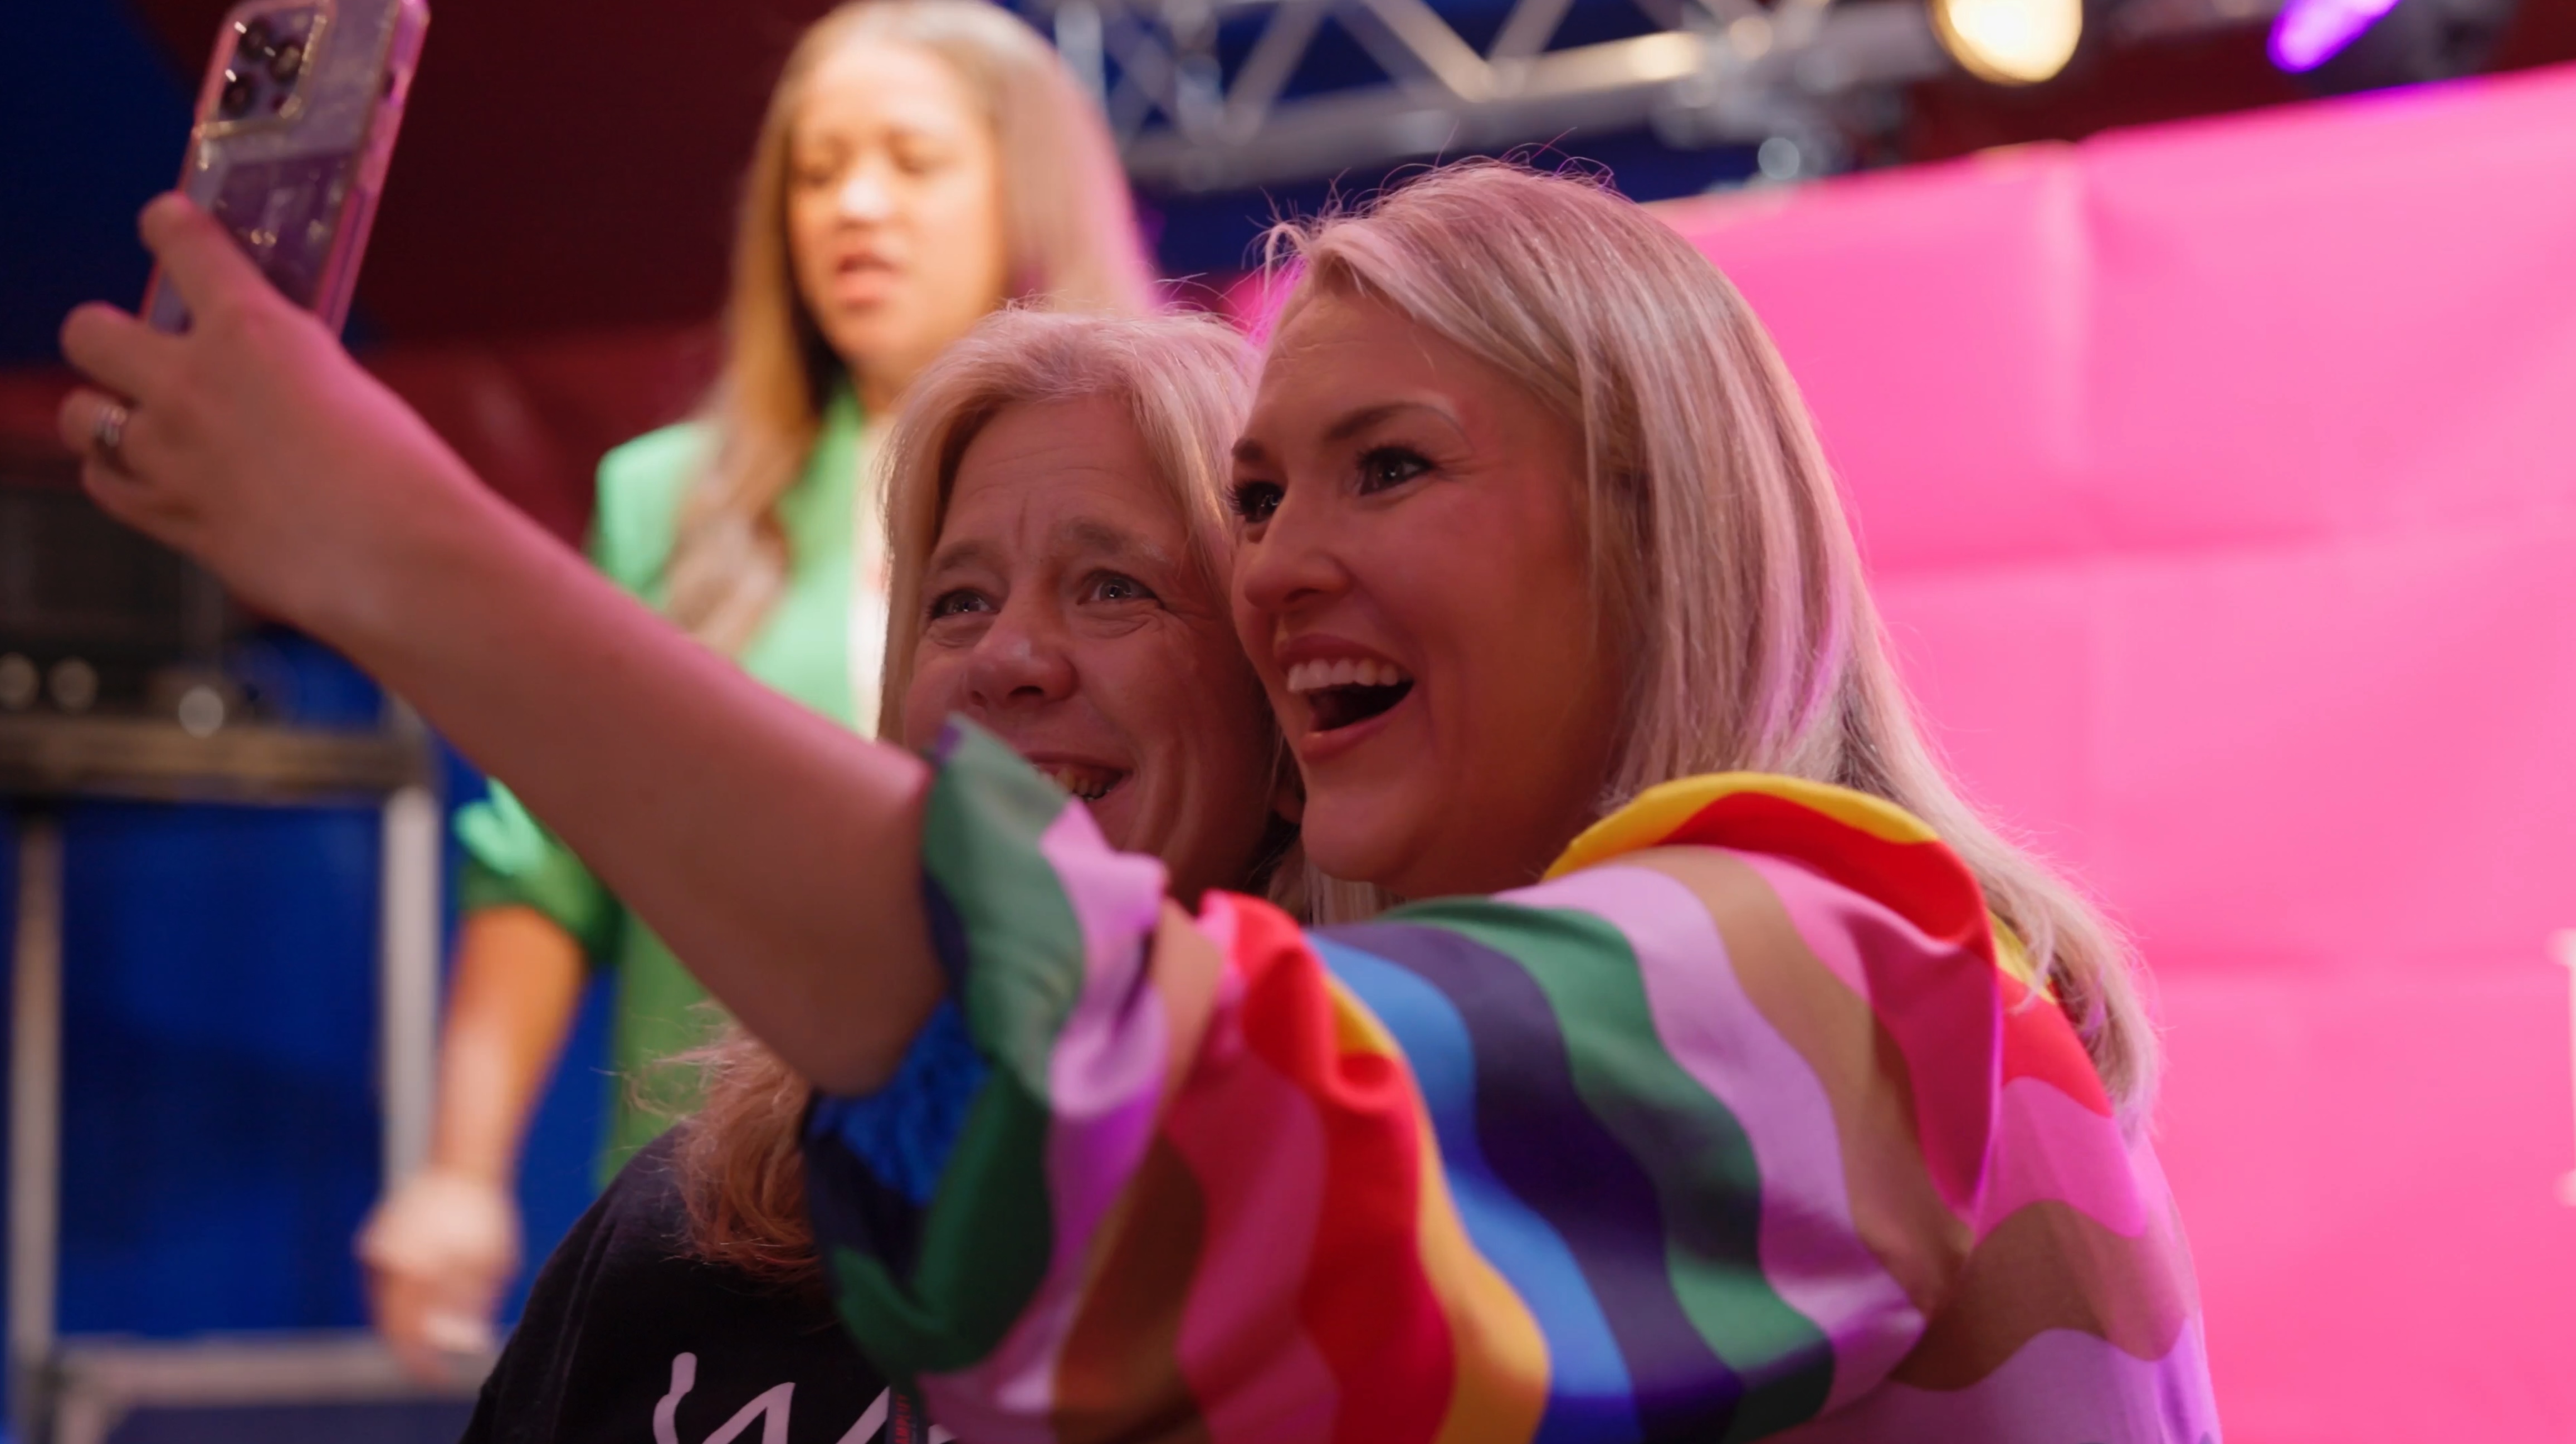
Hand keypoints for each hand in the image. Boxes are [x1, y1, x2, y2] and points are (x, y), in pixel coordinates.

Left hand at [55, 194, 488, 644]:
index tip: (167, 222)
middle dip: (109, 335)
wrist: (399, 558)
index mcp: (252, 329)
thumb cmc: (402, 476)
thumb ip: (285, 370)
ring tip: (137, 421)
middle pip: (89, 331)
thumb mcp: (348, 387)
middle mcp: (192, 382)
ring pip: (79, 415)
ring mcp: (170, 453)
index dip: (169, 225)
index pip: (180, 241)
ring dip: (104, 411)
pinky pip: (104, 485)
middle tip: (141, 350)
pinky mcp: (169, 516)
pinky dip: (118, 475)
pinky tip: (147, 474)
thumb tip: (254, 374)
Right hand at [356, 1168, 519, 1383]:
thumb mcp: (493, 1264)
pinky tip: (422, 1291)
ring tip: (431, 1325)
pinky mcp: (376, 1237)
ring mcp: (378, 1250)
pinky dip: (399, 1292)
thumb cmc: (484, 1215)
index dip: (422, 1364)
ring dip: (404, 1318)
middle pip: (391, 1324)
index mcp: (417, 1276)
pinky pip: (382, 1277)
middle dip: (412, 1344)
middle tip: (433, 1357)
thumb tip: (468, 1342)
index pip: (409, 1339)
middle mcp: (389, 1266)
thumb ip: (476, 1304)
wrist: (462, 1164)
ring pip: (383, 1301)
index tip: (437, 1378)